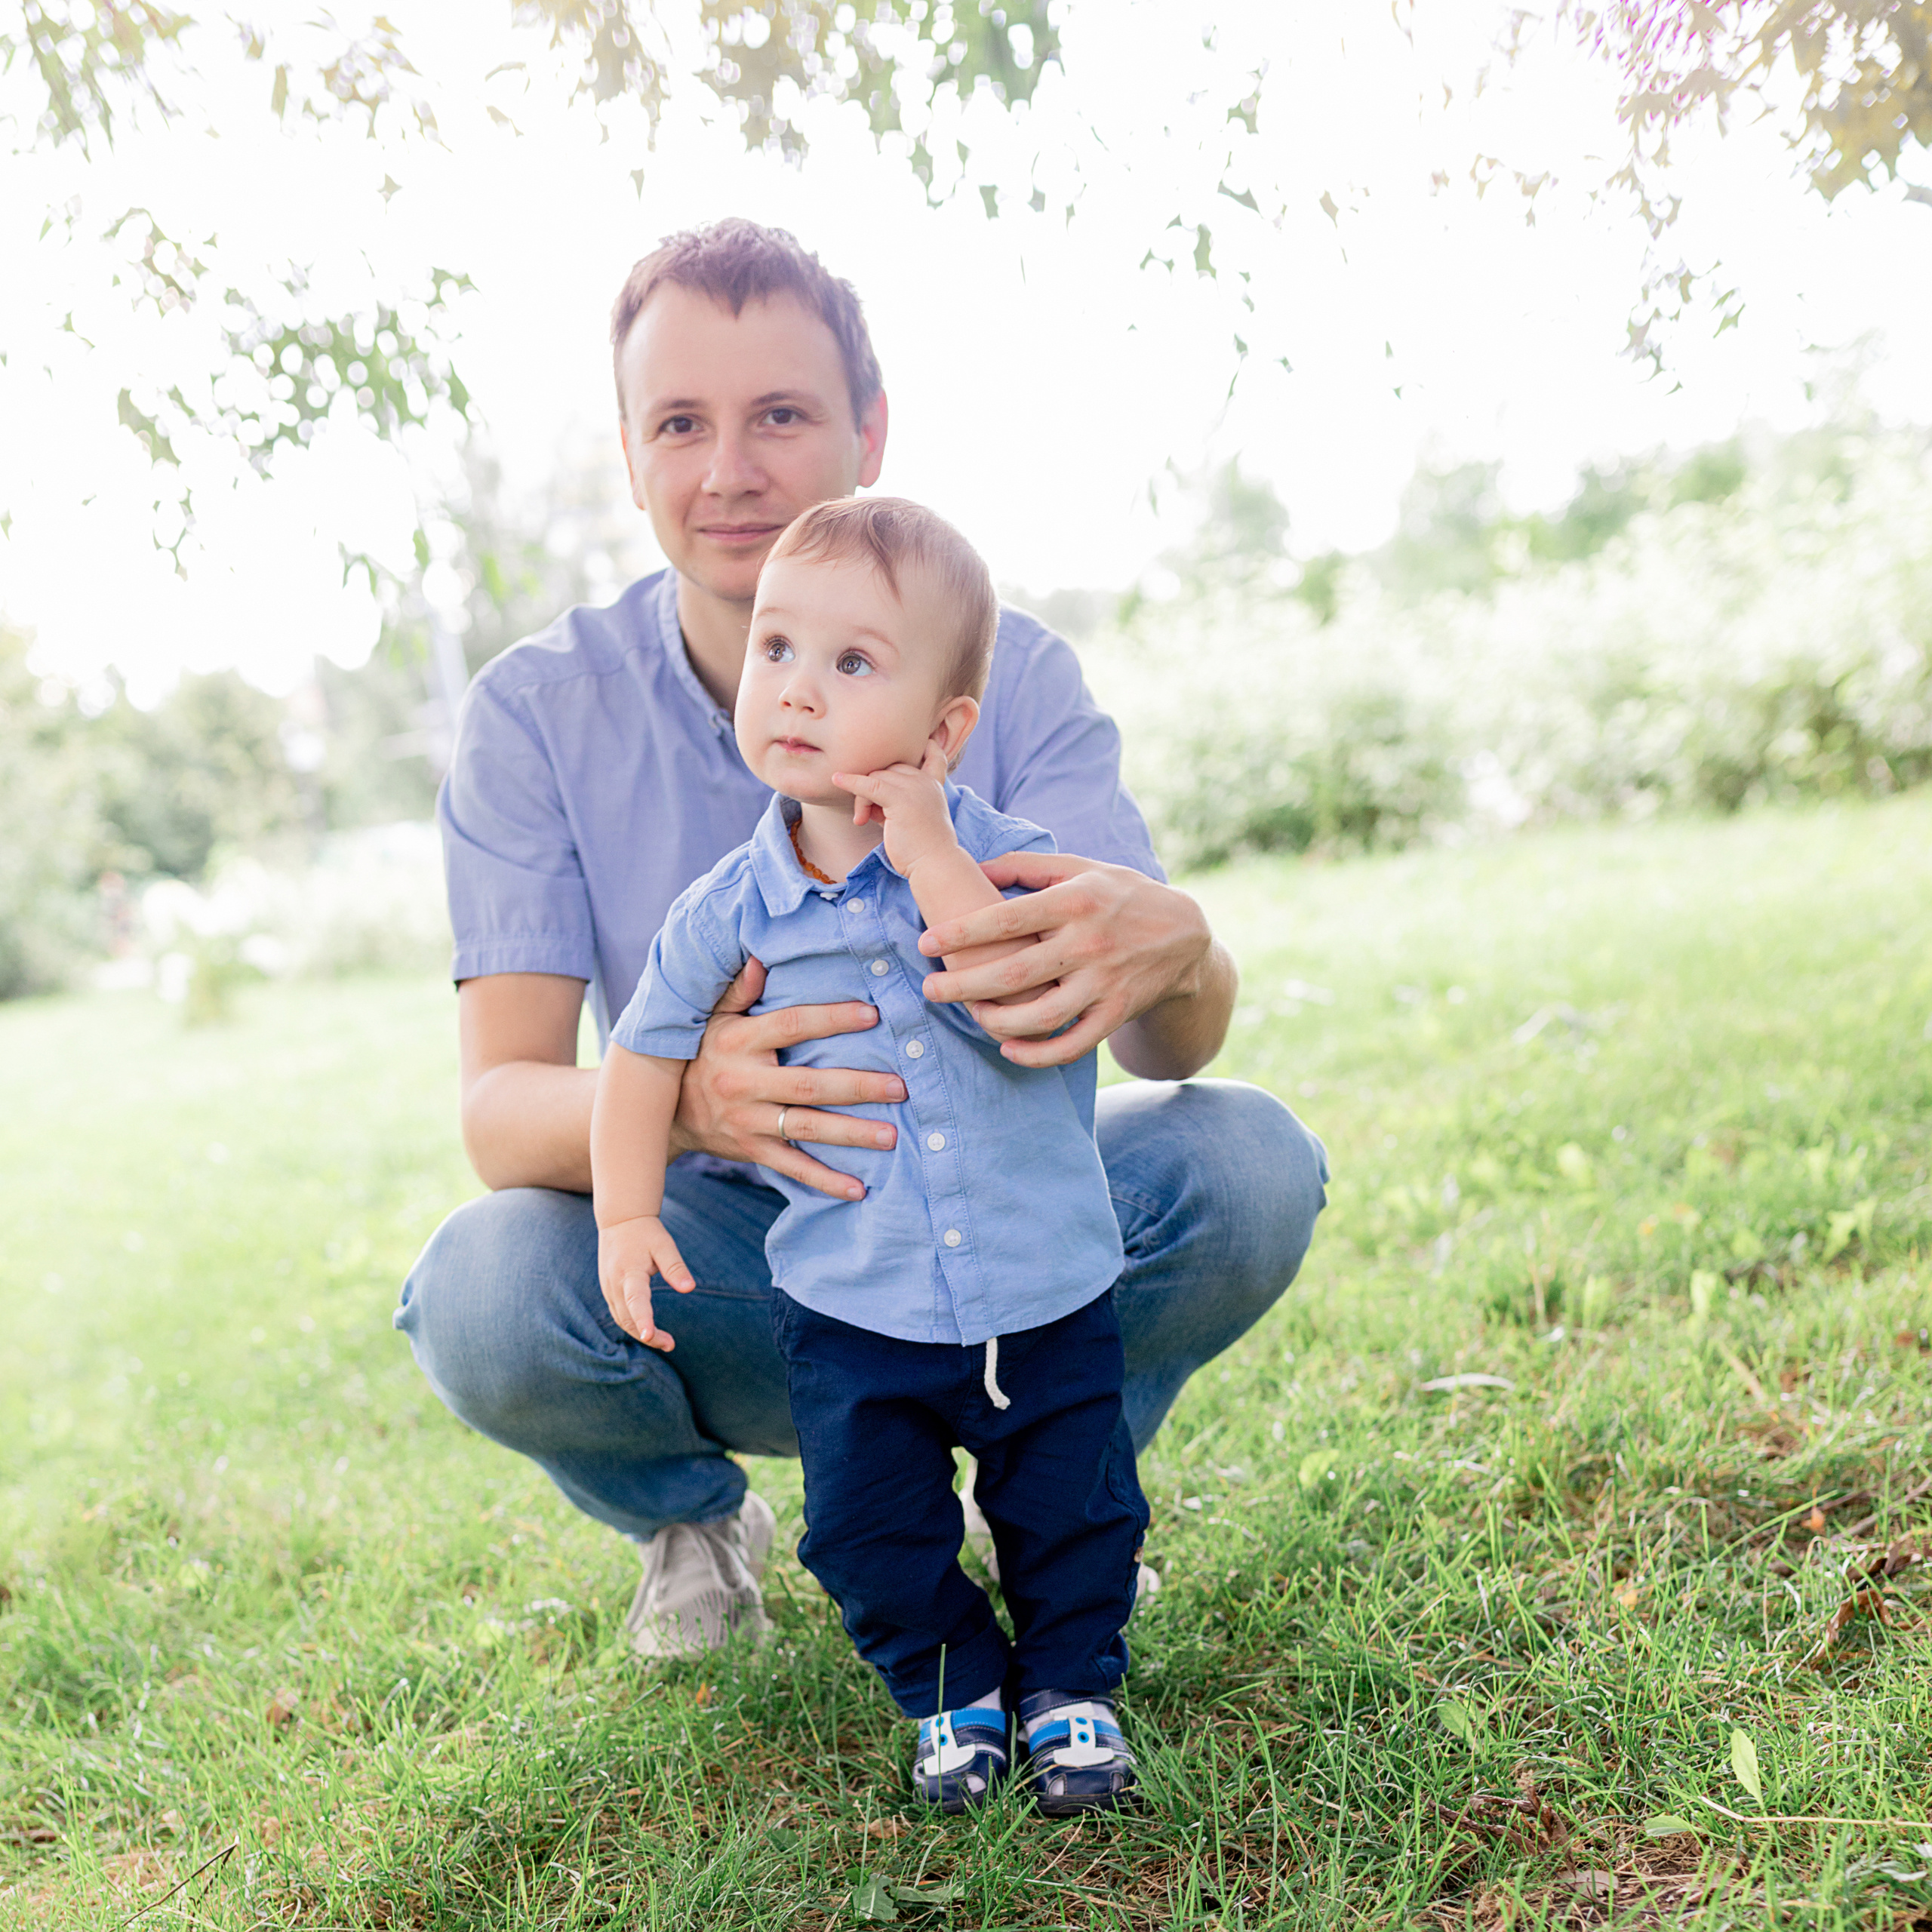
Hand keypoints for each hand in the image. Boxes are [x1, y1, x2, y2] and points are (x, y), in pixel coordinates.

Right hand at [598, 1215, 693, 1350]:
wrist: (620, 1220)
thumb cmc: (646, 1232)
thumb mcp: (664, 1245)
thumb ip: (675, 1267)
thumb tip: (689, 1288)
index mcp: (629, 1271)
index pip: (636, 1299)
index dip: (643, 1319)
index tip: (648, 1336)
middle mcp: (614, 1284)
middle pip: (628, 1318)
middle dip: (648, 1335)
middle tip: (671, 1344)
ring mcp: (608, 1289)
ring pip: (622, 1320)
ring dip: (640, 1333)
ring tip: (665, 1341)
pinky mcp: (608, 1291)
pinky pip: (619, 1314)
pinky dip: (632, 1325)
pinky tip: (648, 1330)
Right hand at [671, 957, 904, 1199]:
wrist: (664, 1111)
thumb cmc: (702, 1053)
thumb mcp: (713, 1018)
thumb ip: (738, 989)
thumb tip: (760, 956)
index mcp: (739, 1042)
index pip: (792, 1025)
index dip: (832, 1019)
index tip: (873, 1015)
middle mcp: (744, 1082)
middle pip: (809, 1084)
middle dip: (857, 1086)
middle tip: (900, 1087)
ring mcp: (748, 1121)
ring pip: (805, 1127)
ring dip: (851, 1133)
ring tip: (891, 1135)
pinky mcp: (751, 1150)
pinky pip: (792, 1167)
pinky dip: (825, 1180)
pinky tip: (859, 1189)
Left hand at [832, 742, 958, 878]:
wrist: (934, 864)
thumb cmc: (921, 848)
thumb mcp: (911, 817)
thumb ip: (896, 801)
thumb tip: (869, 798)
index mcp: (934, 785)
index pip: (933, 755)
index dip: (927, 749)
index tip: (921, 745)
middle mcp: (926, 782)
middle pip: (888, 769)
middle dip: (874, 787)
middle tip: (868, 814)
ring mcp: (915, 787)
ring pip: (875, 778)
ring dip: (863, 799)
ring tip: (863, 820)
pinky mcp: (900, 799)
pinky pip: (868, 785)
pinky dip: (851, 783)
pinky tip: (837, 780)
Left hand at [916, 851, 1215, 1066]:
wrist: (1186, 934)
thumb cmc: (1120, 894)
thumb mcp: (1080, 867)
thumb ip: (1027, 867)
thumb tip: (975, 868)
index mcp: (1075, 901)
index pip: (1007, 920)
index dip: (961, 933)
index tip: (926, 943)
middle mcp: (1088, 943)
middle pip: (1013, 973)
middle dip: (963, 985)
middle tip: (929, 991)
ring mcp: (1104, 983)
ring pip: (1039, 1016)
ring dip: (995, 1022)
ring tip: (970, 1015)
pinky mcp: (1116, 1014)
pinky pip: (1072, 1045)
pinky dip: (1037, 1054)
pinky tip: (1008, 1048)